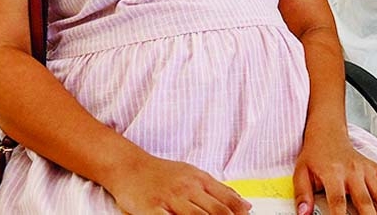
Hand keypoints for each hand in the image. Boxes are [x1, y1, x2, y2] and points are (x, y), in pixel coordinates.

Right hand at [108, 154, 250, 214]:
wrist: (130, 166)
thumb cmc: (163, 173)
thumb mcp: (193, 174)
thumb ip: (219, 190)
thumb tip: (245, 205)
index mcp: (200, 180)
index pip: (227, 200)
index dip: (239, 214)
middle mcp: (187, 188)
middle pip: (215, 211)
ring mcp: (170, 199)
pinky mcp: (152, 209)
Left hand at [293, 134, 376, 214]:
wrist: (327, 131)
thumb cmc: (315, 153)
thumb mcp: (301, 172)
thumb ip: (302, 194)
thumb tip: (303, 213)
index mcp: (333, 174)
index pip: (338, 203)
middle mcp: (352, 172)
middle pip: (365, 202)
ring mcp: (366, 170)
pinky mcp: (374, 168)